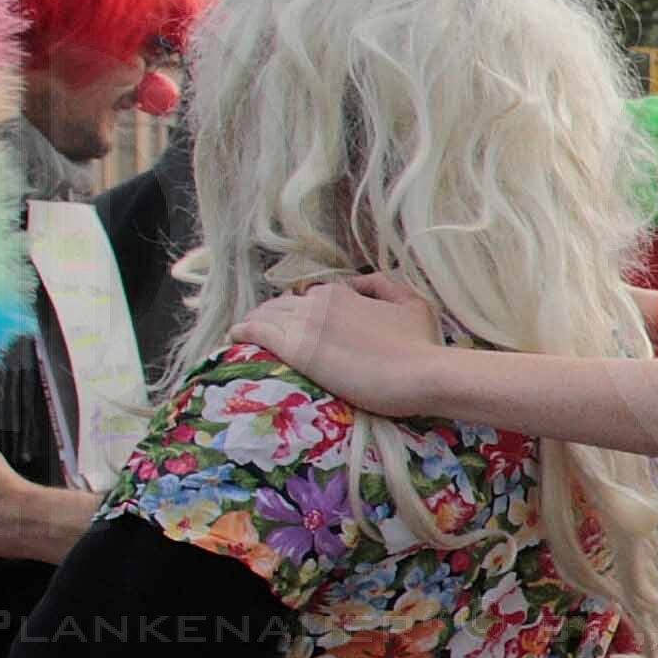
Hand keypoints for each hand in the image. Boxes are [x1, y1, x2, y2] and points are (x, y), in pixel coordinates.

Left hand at [235, 274, 457, 414]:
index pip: (309, 297)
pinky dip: (242, 331)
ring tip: (246, 332)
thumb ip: (382, 286)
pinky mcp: (296, 350)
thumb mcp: (412, 303)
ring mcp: (304, 325)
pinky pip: (256, 332)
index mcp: (341, 292)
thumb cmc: (423, 343)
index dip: (303, 311)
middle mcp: (317, 302)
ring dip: (255, 321)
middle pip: (283, 305)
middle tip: (267, 330)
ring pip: (266, 316)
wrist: (421, 373)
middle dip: (273, 315)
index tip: (301, 325)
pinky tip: (234, 336)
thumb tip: (356, 283)